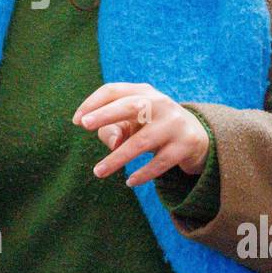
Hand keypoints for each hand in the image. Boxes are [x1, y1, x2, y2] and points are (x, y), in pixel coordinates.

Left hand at [72, 82, 208, 187]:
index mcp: (142, 92)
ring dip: (117, 158)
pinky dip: (143, 173)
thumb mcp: (131, 124)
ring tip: (98, 172)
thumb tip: (114, 144)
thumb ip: (114, 129)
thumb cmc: (150, 127)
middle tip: (85, 125)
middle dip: (106, 114)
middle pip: (131, 106)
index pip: (114, 91)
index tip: (77, 121)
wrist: (195, 136)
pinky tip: (130, 182)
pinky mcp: (185, 144)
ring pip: (142, 141)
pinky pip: (160, 162)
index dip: (93, 103)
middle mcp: (160, 103)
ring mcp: (174, 124)